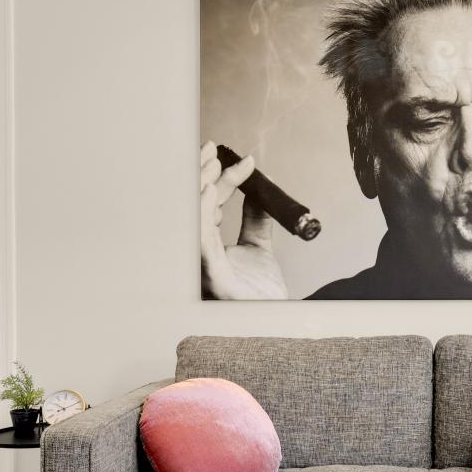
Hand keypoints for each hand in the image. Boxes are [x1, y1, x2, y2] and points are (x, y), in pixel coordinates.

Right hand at [200, 141, 289, 299]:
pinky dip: (202, 213)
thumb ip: (256, 219)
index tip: (234, 158)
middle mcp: (199, 257)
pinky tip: (208, 192)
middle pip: (192, 209)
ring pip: (191, 221)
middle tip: (215, 151)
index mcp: (206, 248)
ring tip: (214, 163)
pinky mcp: (212, 279)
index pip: (206, 206)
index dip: (216, 179)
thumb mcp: (259, 247)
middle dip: (198, 175)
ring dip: (199, 187)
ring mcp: (202, 268)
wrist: (280, 320)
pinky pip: (201, 242)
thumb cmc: (262, 294)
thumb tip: (257, 190)